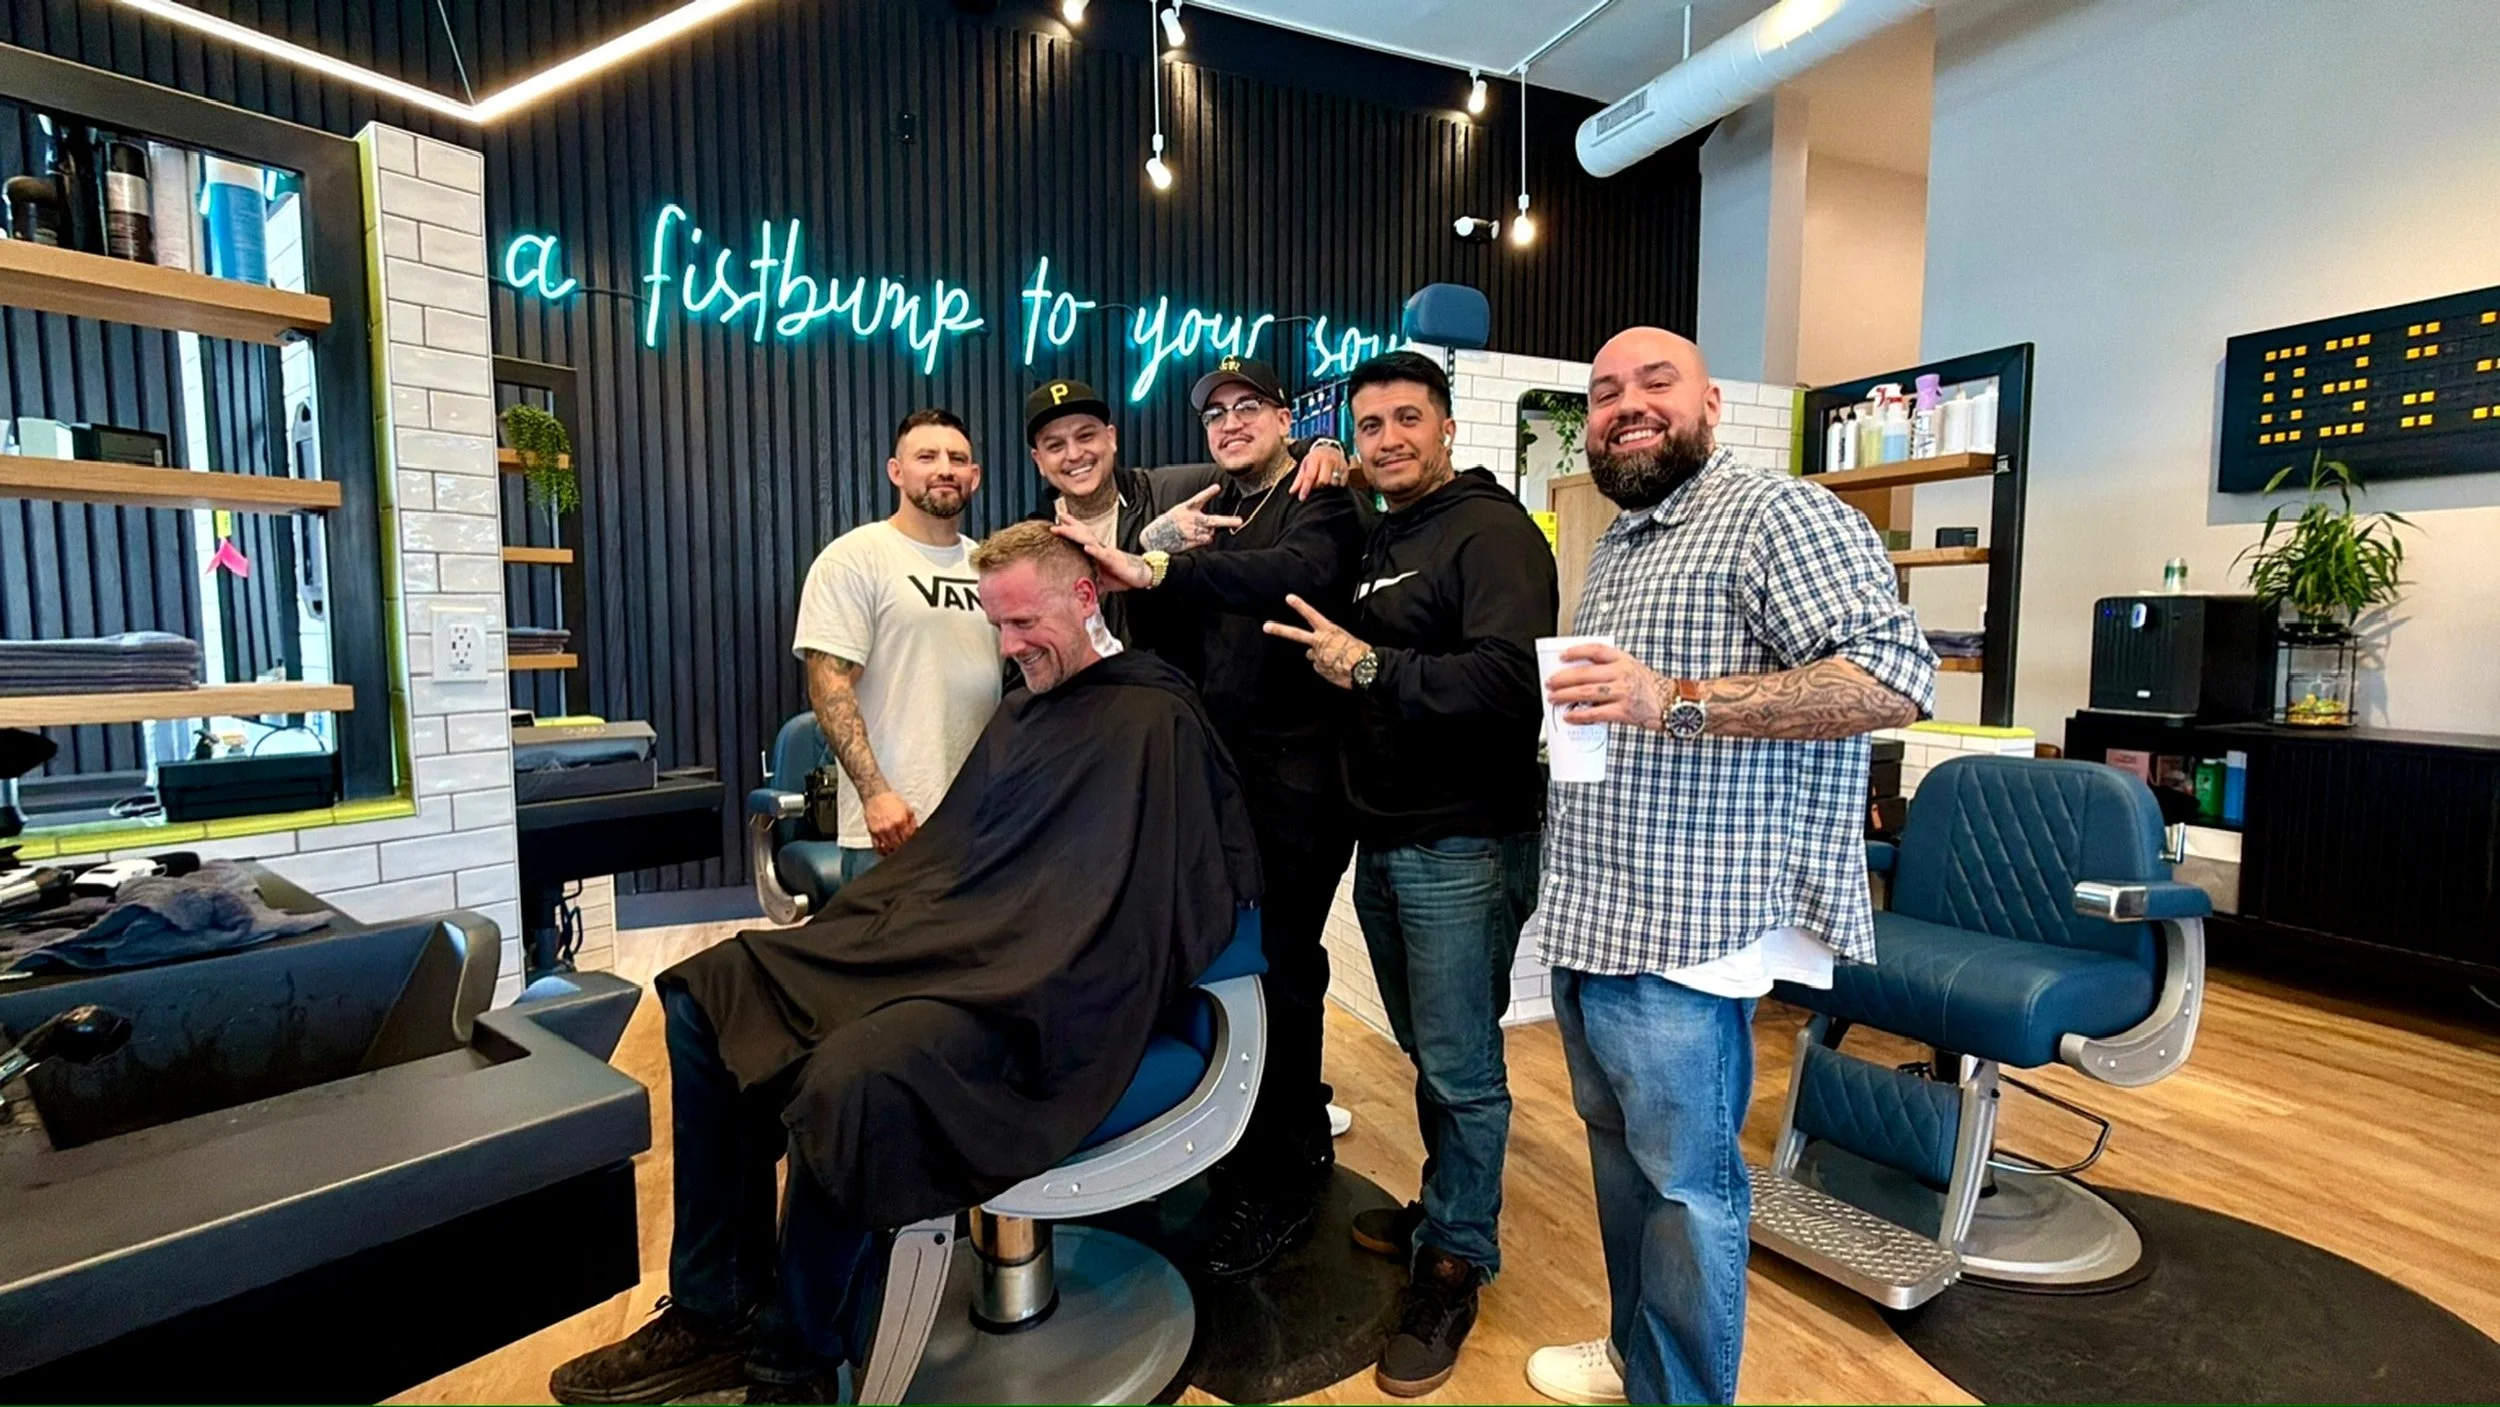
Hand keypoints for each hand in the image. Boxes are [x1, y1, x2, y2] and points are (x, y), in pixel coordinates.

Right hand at [863, 790, 918, 854]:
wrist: (876, 795)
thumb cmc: (891, 800)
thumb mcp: (907, 808)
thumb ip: (912, 822)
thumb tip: (917, 833)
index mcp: (901, 821)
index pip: (908, 839)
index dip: (912, 843)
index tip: (913, 845)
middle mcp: (890, 827)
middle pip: (899, 846)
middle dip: (903, 849)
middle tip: (906, 850)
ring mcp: (880, 831)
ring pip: (889, 848)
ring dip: (894, 851)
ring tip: (897, 851)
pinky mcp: (872, 832)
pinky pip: (877, 847)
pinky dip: (882, 851)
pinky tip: (886, 851)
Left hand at [1050, 504, 1153, 591]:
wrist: (1140, 576)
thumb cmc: (1121, 576)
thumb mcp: (1099, 579)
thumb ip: (1087, 581)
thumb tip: (1074, 590)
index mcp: (1097, 551)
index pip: (1082, 536)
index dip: (1071, 527)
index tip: (1058, 520)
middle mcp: (1100, 548)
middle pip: (1083, 533)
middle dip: (1070, 525)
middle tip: (1058, 516)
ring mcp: (1106, 553)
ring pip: (1089, 540)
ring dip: (1075, 534)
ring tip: (1063, 529)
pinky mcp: (1114, 561)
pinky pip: (1103, 555)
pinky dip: (1094, 551)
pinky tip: (1086, 548)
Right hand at [1137, 484, 1245, 552]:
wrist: (1154, 538)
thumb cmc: (1169, 524)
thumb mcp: (1178, 512)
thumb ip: (1194, 513)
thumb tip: (1213, 523)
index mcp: (1185, 508)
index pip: (1199, 499)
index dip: (1208, 493)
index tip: (1217, 487)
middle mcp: (1190, 520)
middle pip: (1212, 520)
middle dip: (1227, 521)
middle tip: (1239, 521)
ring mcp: (1191, 532)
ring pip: (1211, 531)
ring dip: (1210, 530)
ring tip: (1199, 530)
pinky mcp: (1191, 542)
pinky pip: (1207, 540)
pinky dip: (1206, 538)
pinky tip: (1198, 537)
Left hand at [1261, 593, 1371, 688]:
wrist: (1365, 668)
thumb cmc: (1361, 651)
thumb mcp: (1346, 639)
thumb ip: (1328, 641)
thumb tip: (1313, 651)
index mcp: (1328, 630)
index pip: (1312, 615)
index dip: (1300, 606)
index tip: (1288, 598)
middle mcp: (1319, 642)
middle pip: (1295, 634)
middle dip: (1279, 629)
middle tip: (1266, 626)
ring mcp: (1317, 657)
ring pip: (1312, 656)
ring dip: (1320, 657)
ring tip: (1337, 660)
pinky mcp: (1319, 669)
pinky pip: (1321, 668)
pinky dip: (1327, 668)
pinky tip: (1338, 669)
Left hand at [1289, 441, 1358, 499]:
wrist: (1330, 448)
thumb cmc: (1315, 460)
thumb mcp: (1305, 466)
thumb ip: (1299, 479)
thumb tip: (1291, 492)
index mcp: (1315, 458)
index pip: (1310, 476)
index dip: (1305, 488)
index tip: (1301, 498)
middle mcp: (1327, 460)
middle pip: (1323, 481)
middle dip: (1318, 486)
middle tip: (1316, 484)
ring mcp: (1338, 464)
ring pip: (1333, 483)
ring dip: (1328, 486)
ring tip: (1325, 481)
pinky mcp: (1346, 468)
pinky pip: (1341, 483)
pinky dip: (1336, 485)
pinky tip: (1333, 480)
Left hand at [1546, 643, 1671, 731]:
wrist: (1670, 702)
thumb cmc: (1648, 686)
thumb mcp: (1631, 667)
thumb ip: (1609, 667)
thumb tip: (1579, 674)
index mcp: (1623, 659)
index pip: (1595, 650)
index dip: (1576, 651)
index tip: (1562, 657)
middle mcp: (1622, 673)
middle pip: (1585, 673)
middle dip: (1563, 679)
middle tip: (1550, 683)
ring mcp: (1622, 692)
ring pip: (1586, 693)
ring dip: (1565, 696)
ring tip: (1553, 698)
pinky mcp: (1623, 711)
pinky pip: (1595, 713)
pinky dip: (1579, 715)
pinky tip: (1570, 716)